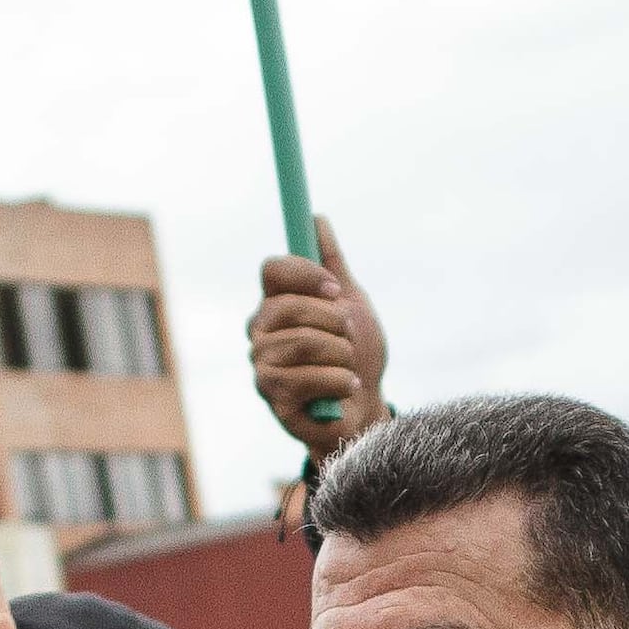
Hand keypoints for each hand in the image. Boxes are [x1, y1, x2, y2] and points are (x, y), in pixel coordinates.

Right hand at [249, 218, 389, 458]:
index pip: (272, 269)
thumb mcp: (353, 305)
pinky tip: (345, 387)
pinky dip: (340, 380)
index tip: (336, 289)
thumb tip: (316, 219)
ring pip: (303, 342)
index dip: (305, 273)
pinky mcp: (272, 396)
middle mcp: (262, 330)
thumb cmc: (358, 356)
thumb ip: (333, 266)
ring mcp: (262, 364)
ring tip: (349, 366)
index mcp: (277, 303)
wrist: (367, 409)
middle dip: (333, 322)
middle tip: (349, 338)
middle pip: (288, 305)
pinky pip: (308, 377)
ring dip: (342, 354)